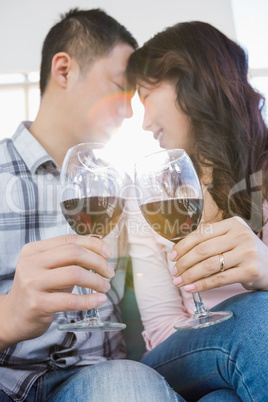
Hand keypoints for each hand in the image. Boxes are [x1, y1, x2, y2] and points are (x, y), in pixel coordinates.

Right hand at [0, 234, 113, 348]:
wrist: (13, 317)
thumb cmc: (37, 290)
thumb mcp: (49, 268)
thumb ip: (68, 258)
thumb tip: (100, 251)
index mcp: (34, 250)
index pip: (69, 239)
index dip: (93, 244)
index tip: (108, 253)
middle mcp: (31, 263)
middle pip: (74, 253)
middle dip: (98, 262)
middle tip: (109, 272)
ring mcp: (32, 283)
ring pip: (74, 274)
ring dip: (96, 281)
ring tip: (105, 287)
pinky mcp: (37, 304)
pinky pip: (70, 300)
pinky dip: (90, 300)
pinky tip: (99, 300)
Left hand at [169, 216, 267, 292]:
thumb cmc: (243, 253)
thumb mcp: (231, 239)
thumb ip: (210, 240)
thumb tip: (178, 251)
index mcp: (233, 223)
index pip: (201, 233)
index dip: (183, 245)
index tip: (171, 256)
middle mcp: (241, 235)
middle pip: (203, 249)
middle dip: (184, 262)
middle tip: (174, 272)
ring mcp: (247, 252)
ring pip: (209, 265)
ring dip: (190, 275)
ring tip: (178, 282)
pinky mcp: (250, 271)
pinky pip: (219, 279)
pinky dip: (202, 285)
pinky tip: (191, 288)